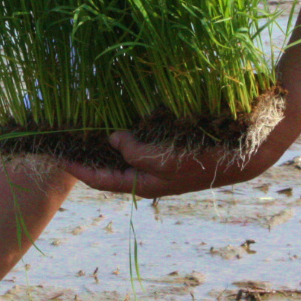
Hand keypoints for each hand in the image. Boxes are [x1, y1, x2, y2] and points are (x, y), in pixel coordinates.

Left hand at [56, 130, 277, 197]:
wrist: (244, 154)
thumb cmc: (202, 161)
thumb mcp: (164, 161)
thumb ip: (135, 152)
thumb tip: (113, 139)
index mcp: (143, 185)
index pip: (101, 180)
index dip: (77, 169)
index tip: (56, 156)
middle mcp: (148, 175)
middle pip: (109, 166)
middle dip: (88, 152)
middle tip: (66, 135)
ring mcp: (158, 161)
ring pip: (122, 151)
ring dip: (105, 139)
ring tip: (84, 122)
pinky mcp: (169, 146)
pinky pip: (139, 138)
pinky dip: (125, 128)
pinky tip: (116, 115)